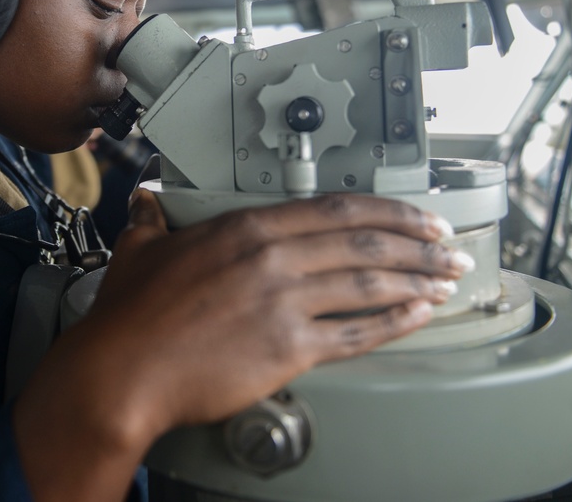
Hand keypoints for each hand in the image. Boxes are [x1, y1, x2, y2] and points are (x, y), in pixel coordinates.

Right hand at [14, 191, 468, 500]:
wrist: (124, 371)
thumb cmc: (131, 315)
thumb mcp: (141, 248)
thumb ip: (154, 218)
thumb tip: (147, 200)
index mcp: (246, 229)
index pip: (335, 207)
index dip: (387, 209)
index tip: (415, 213)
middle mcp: (274, 259)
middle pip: (365, 240)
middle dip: (418, 240)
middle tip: (447, 244)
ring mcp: (286, 303)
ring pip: (371, 282)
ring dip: (418, 278)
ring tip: (447, 278)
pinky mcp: (290, 349)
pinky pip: (357, 334)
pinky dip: (396, 323)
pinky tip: (418, 316)